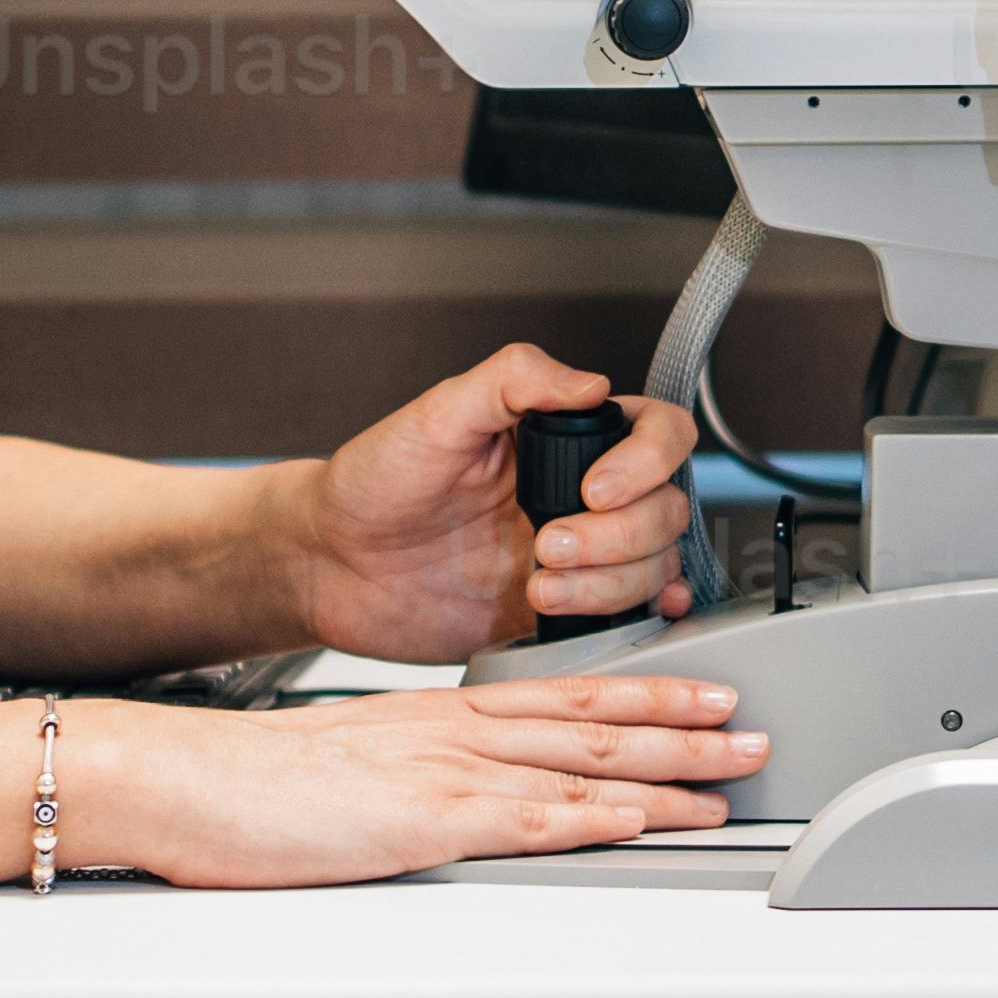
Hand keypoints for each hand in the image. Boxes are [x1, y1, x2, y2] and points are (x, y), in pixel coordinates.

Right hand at [72, 662, 761, 887]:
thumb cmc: (239, 785)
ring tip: (731, 776)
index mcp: (431, 717)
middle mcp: (449, 733)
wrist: (173, 778)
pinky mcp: (421, 821)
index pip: (558, 698)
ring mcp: (440, 773)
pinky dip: (592, 816)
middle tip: (751, 727)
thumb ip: (405, 778)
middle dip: (681, 726)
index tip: (698, 697)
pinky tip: (641, 819)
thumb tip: (440, 803)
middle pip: (590, 722)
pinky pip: (525, 818)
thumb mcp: (344, 766)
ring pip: (578, 764)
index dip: (640, 695)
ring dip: (665, 772)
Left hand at [283, 351, 700, 659]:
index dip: (645, 464)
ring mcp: (577, 556)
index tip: (591, 490)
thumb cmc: (373, 482)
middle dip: (617, 536)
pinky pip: (629, 617)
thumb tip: (590, 382)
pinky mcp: (562, 611)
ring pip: (654, 566)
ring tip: (539, 585)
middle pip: (667, 509)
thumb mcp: (437, 413)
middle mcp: (580, 495)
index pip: (657, 434)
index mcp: (562, 438)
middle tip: (546, 543)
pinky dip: (639, 617)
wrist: (330, 565)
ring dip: (608, 582)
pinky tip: (614, 613)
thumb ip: (513, 380)